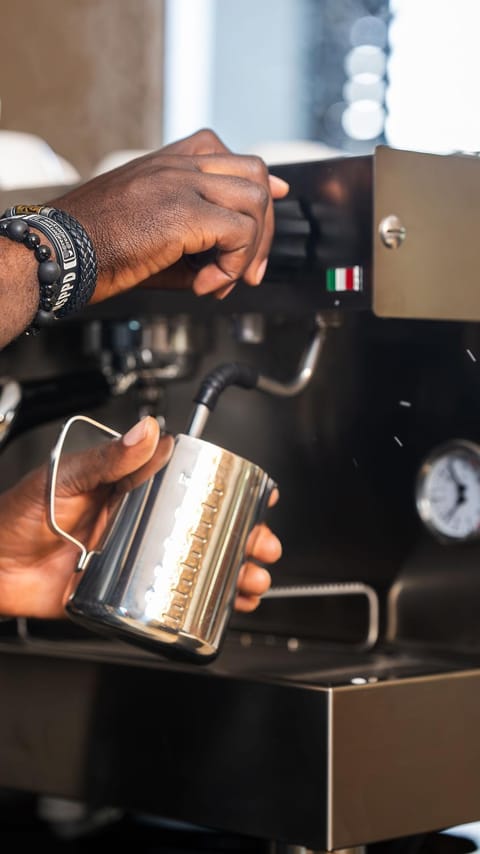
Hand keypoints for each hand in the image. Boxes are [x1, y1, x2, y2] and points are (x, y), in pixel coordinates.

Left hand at [0, 416, 280, 618]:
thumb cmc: (21, 514)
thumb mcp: (67, 476)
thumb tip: (147, 431)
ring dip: (231, 575)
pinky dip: (200, 606)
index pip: (190, 484)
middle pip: (204, 530)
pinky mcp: (124, 594)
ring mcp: (135, 560)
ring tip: (251, 581)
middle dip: (243, 539)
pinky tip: (223, 608)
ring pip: (194, 566)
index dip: (228, 489)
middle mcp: (139, 524)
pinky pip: (168, 599)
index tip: (259, 493)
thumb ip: (107, 457)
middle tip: (264, 545)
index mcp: (131, 490)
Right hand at [50, 128, 289, 302]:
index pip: (227, 153)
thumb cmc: (94, 248)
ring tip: (220, 280)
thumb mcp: (152, 236)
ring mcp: (180, 182)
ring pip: (255, 201)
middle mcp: (177, 165)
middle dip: (264, 228)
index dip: (259, 179)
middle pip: (253, 176)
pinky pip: (238, 233)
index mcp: (166, 163)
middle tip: (251, 271)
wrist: (60, 252)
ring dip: (250, 250)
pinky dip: (234, 266)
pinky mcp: (182, 211)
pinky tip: (206, 284)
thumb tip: (232, 270)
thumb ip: (197, 242)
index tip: (276, 197)